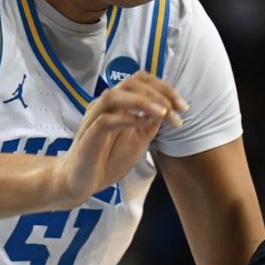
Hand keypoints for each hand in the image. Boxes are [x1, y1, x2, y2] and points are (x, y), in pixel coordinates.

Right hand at [52, 72, 185, 207]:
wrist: (82, 182)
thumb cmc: (106, 160)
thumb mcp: (137, 140)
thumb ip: (150, 123)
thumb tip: (169, 109)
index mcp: (118, 104)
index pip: (141, 82)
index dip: (164, 89)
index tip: (182, 107)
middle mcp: (105, 106)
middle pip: (131, 82)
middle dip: (159, 94)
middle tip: (177, 112)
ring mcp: (94, 118)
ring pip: (115, 95)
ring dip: (143, 102)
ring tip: (163, 114)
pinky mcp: (88, 135)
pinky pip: (105, 120)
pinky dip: (126, 119)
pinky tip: (143, 124)